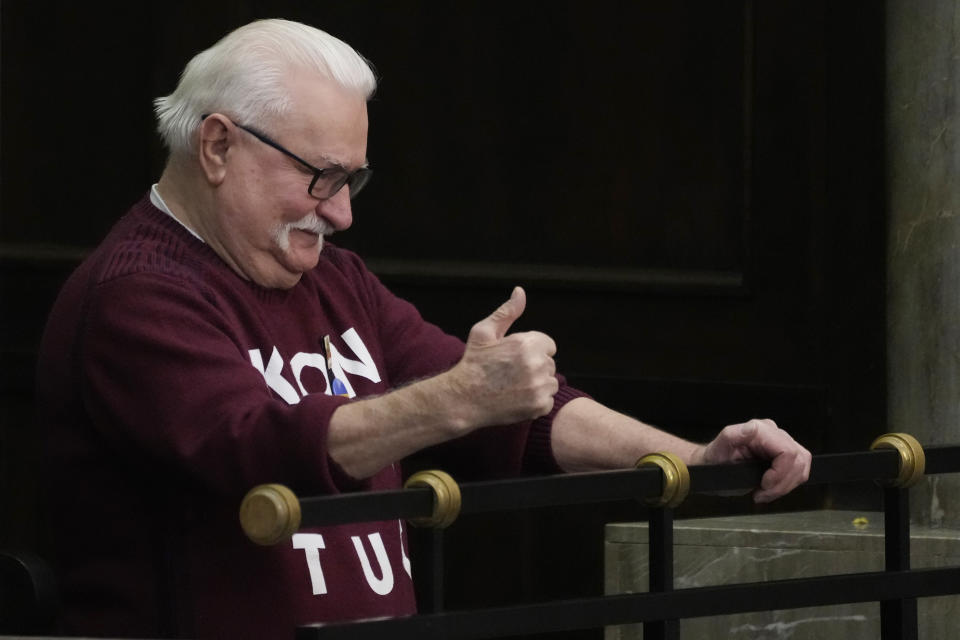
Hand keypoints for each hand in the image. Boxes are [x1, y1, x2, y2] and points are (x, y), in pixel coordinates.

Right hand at [446, 287, 558, 429]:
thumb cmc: (473, 363)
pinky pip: (547, 401)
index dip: (531, 350)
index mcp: (526, 344)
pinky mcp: (539, 406)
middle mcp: (536, 365)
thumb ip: (507, 312)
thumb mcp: (484, 332)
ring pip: (550, 382)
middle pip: (549, 364)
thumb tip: (520, 291)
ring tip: (514, 386)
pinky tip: (517, 398)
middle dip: (534, 366)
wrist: (463, 399)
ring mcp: (539, 387)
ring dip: (537, 384)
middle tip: (510, 373)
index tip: (515, 358)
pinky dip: (536, 402)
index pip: (548, 345)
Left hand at [695, 419, 811, 502]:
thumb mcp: (718, 449)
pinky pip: (799, 470)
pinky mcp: (785, 454)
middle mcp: (773, 432)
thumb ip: (732, 436)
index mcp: (759, 429)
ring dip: (785, 486)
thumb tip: (752, 428)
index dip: (780, 473)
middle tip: (763, 494)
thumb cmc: (715, 459)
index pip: (787, 452)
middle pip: (798, 460)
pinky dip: (787, 485)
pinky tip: (770, 489)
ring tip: (765, 493)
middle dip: (783, 483)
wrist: (714, 467)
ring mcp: (781, 442)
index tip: (764, 485)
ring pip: (801, 466)